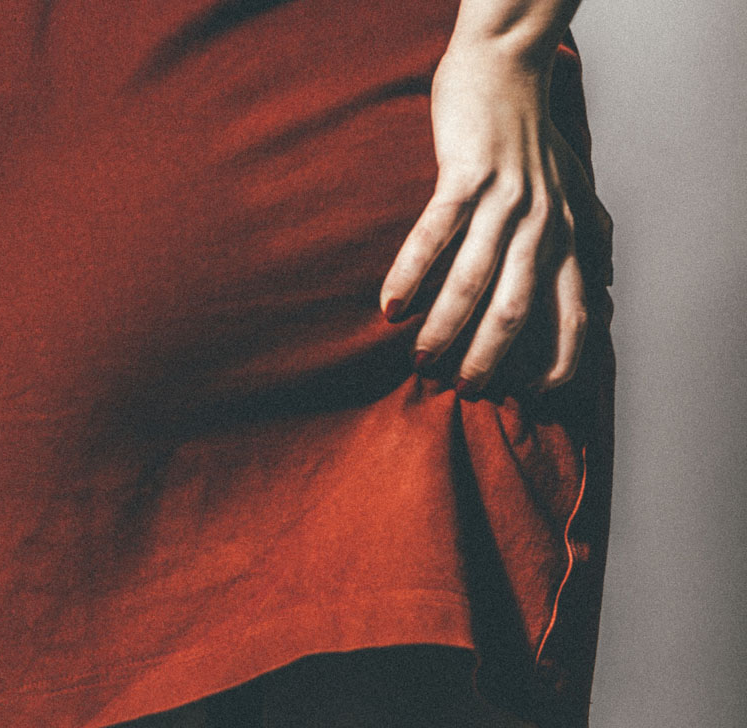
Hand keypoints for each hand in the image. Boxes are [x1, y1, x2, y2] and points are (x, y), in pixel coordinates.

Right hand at [380, 44, 595, 396]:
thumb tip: (605, 282)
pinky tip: (389, 309)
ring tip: (420, 361)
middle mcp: (542, 222)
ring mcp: (504, 198)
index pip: (573, 312)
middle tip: (463, 390)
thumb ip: (589, 235)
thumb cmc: (533, 129)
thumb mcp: (575, 184)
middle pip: (518, 309)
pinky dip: (410, 275)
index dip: (559, 360)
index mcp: (567, 232)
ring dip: (445, 328)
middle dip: (489, 358)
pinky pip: (435, 235)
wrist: (507, 63)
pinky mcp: (466, 174)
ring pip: (474, 280)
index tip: (530, 396)